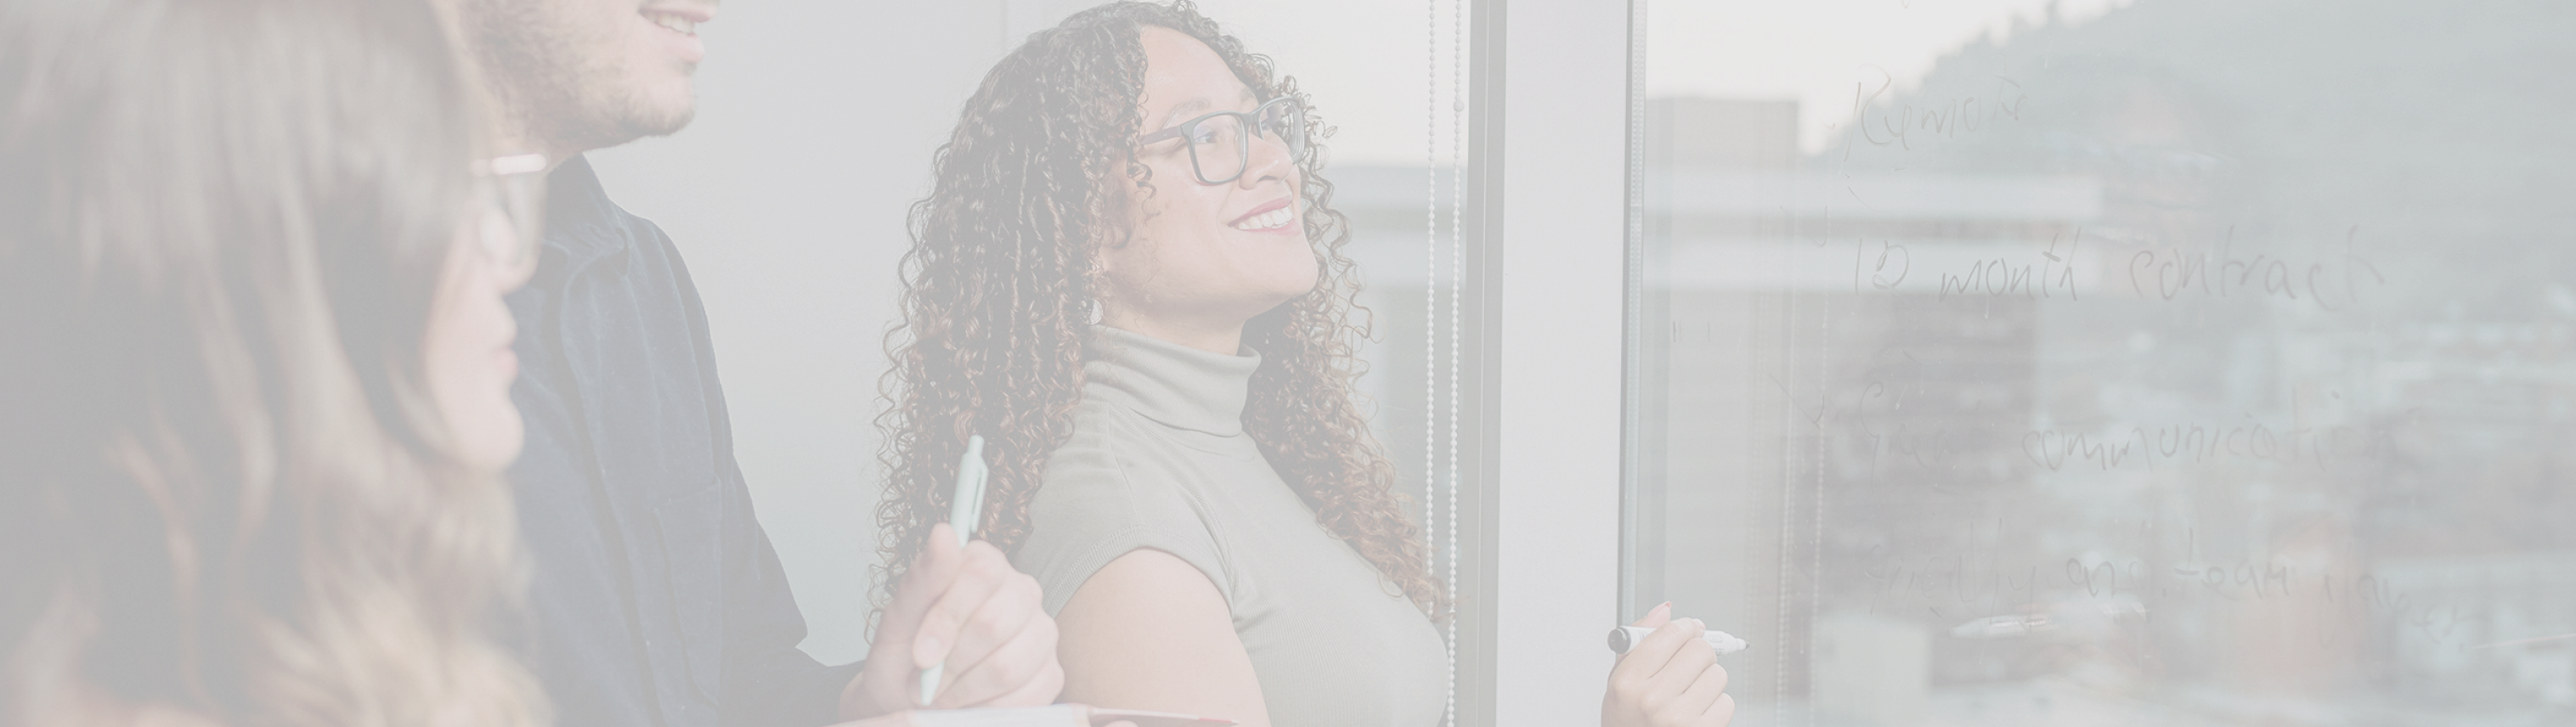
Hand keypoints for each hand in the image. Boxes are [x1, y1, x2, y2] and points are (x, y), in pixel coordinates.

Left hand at [843, 523, 1064, 718]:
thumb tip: (944, 533)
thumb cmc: (905, 656)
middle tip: (927, 680)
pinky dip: (986, 709)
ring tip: (942, 694)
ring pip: (1008, 665)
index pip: (981, 573)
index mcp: (985, 564)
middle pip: (994, 622)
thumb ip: (923, 578)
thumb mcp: (898, 619)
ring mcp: (1042, 632)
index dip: (946, 618)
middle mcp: (1022, 592)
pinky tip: (969, 703)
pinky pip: (1025, 696)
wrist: (910, 700)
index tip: (921, 653)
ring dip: (963, 690)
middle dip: (950, 662)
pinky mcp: (1052, 673)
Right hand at [1602, 602, 1734, 726]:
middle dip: (1699, 653)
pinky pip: (1727, 702)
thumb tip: (1664, 610)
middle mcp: (1653, 700)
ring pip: (1718, 675)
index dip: (1686, 627)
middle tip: (1689, 664)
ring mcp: (1679, 719)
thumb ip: (1639, 643)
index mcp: (1628, 682)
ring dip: (1709, 680)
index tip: (1689, 630)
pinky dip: (1717, 705)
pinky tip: (1698, 712)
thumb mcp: (1619, 682)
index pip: (1670, 634)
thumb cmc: (1627, 722)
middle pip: (1700, 650)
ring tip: (1690, 693)